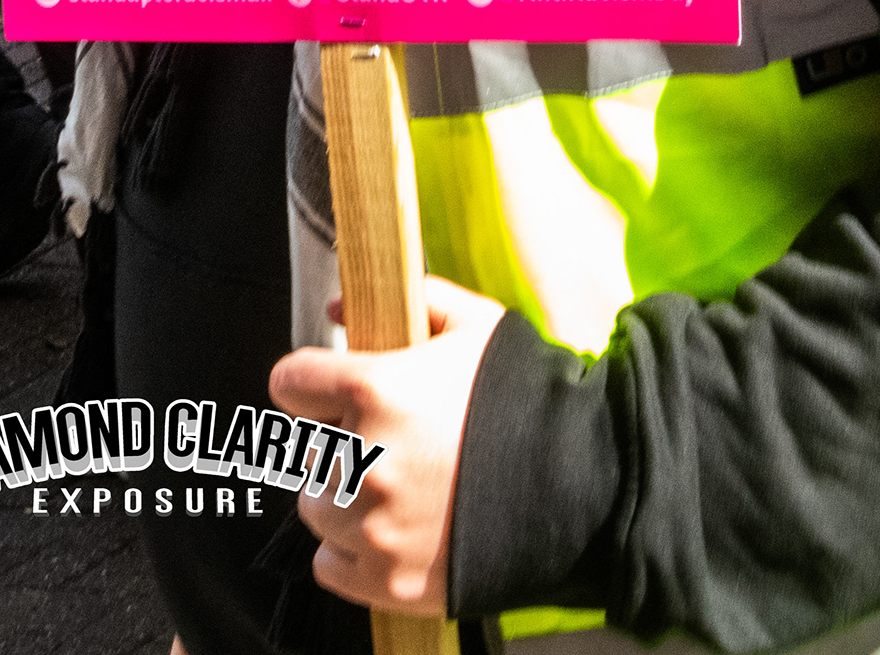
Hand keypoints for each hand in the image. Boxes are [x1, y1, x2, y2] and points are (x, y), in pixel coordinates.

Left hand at [269, 275, 506, 616]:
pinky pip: (331, 564)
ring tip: (400, 492)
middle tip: (393, 447)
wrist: (588, 484)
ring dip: (346, 499)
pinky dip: (353, 553)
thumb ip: (411, 300)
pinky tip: (398, 534)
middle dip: (342, 445)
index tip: (333, 395)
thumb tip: (340, 308)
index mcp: (375, 389)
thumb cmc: (529, 399)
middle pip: (310, 451)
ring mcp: (375, 526)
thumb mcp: (477, 326)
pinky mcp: (389, 579)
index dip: (313, 385)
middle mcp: (364, 459)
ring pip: (318, 508)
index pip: (291, 383)